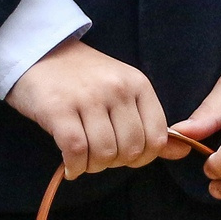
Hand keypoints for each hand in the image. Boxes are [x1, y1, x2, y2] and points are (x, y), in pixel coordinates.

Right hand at [7, 39, 180, 178]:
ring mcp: (87, 97)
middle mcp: (116, 88)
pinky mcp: (58, 109)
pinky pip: (76, 152)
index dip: (143, 158)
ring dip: (93, 166)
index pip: (156, 138)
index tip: (125, 155)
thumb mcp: (123, 91)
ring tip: (83, 159)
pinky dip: (74, 167)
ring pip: (104, 153)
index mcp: (138, 84)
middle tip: (99, 156)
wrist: (38, 52)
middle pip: (130, 150)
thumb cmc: (83, 77)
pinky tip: (70, 166)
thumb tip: (181, 153)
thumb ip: (151, 122)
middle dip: (116, 163)